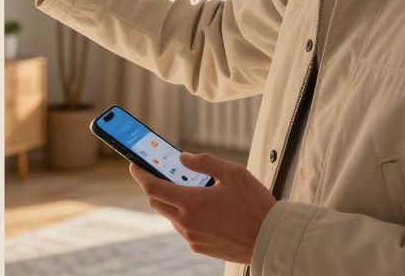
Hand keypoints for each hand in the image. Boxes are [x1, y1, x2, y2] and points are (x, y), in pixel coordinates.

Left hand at [129, 151, 276, 264]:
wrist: (270, 239)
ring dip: (171, 201)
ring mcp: (192, 236)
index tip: (134, 164)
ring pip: (170, 216)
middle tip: (159, 173)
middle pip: (156, 202)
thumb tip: (182, 158)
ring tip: (187, 188)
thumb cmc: (255, 205)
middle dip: (153, 186)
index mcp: (192, 202)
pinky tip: (202, 207)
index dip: (139, 174)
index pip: (153, 187)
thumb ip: (205, 162)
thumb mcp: (234, 173)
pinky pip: (183, 228)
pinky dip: (184, 215)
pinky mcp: (199, 247)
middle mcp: (187, 222)